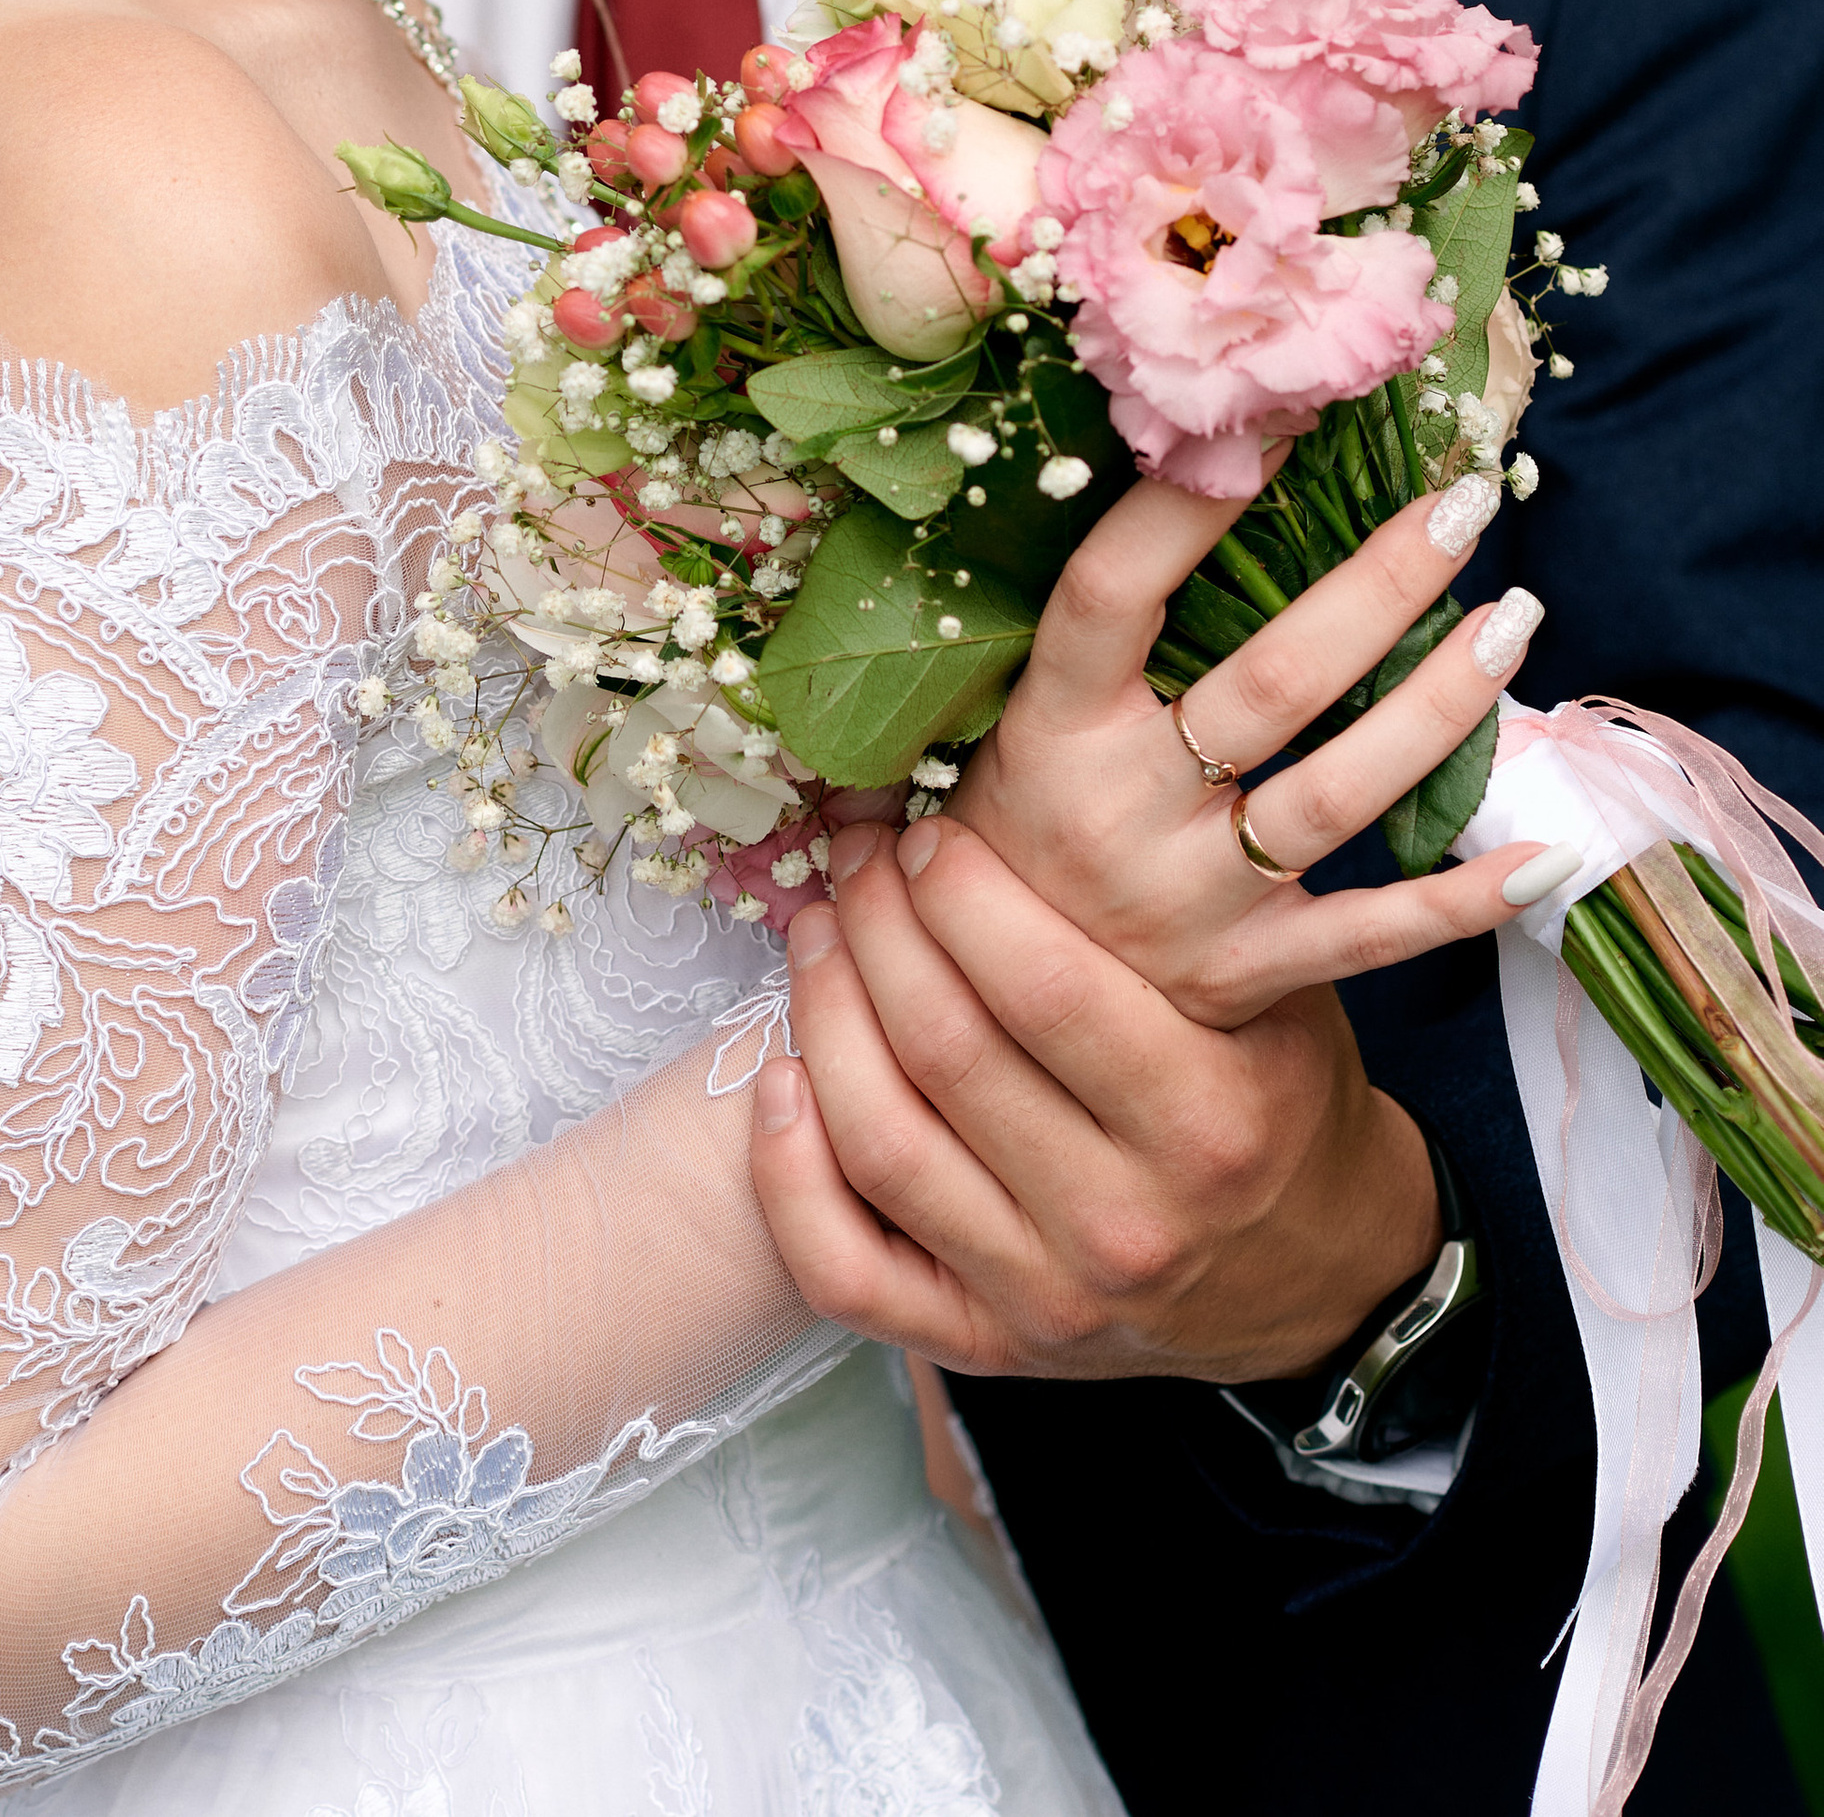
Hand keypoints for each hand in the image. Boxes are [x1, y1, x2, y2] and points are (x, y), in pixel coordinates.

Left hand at [750, 823, 1440, 1382]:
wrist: (1315, 1278)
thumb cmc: (1277, 1097)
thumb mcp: (1274, 992)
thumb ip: (1184, 904)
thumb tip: (1056, 745)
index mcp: (1208, 1124)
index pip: (1046, 990)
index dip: (960, 893)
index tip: (925, 826)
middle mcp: (1125, 1227)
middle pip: (948, 1055)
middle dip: (878, 926)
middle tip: (850, 851)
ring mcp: (1046, 1300)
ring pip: (883, 1148)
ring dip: (823, 1016)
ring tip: (814, 927)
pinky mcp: (985, 1348)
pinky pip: (846, 1272)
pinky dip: (788, 1176)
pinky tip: (779, 1078)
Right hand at [956, 461, 1548, 1026]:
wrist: (993, 1003)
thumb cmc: (1026, 812)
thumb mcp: (1024, 716)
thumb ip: (1105, 624)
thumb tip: (1197, 456)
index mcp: (1047, 727)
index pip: (1111, 595)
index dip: (1185, 508)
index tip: (1278, 422)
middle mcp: (1115, 813)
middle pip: (1270, 685)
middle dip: (1378, 586)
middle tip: (1460, 506)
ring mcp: (1184, 903)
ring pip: (1337, 796)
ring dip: (1439, 705)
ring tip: (1512, 619)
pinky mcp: (1240, 977)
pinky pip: (1370, 937)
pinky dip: (1461, 899)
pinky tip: (1546, 851)